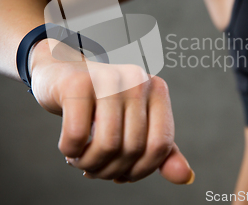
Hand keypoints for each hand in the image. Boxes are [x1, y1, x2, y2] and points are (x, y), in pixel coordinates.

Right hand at [29, 39, 194, 183]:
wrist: (61, 70)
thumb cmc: (100, 103)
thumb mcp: (134, 123)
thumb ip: (159, 150)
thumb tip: (185, 177)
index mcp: (156, 89)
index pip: (160, 145)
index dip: (141, 170)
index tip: (122, 174)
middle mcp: (137, 80)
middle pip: (132, 148)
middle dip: (110, 170)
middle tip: (93, 169)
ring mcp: (108, 78)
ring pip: (107, 145)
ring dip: (89, 164)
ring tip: (80, 161)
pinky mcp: (77, 83)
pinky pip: (77, 135)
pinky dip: (70, 151)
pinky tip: (69, 148)